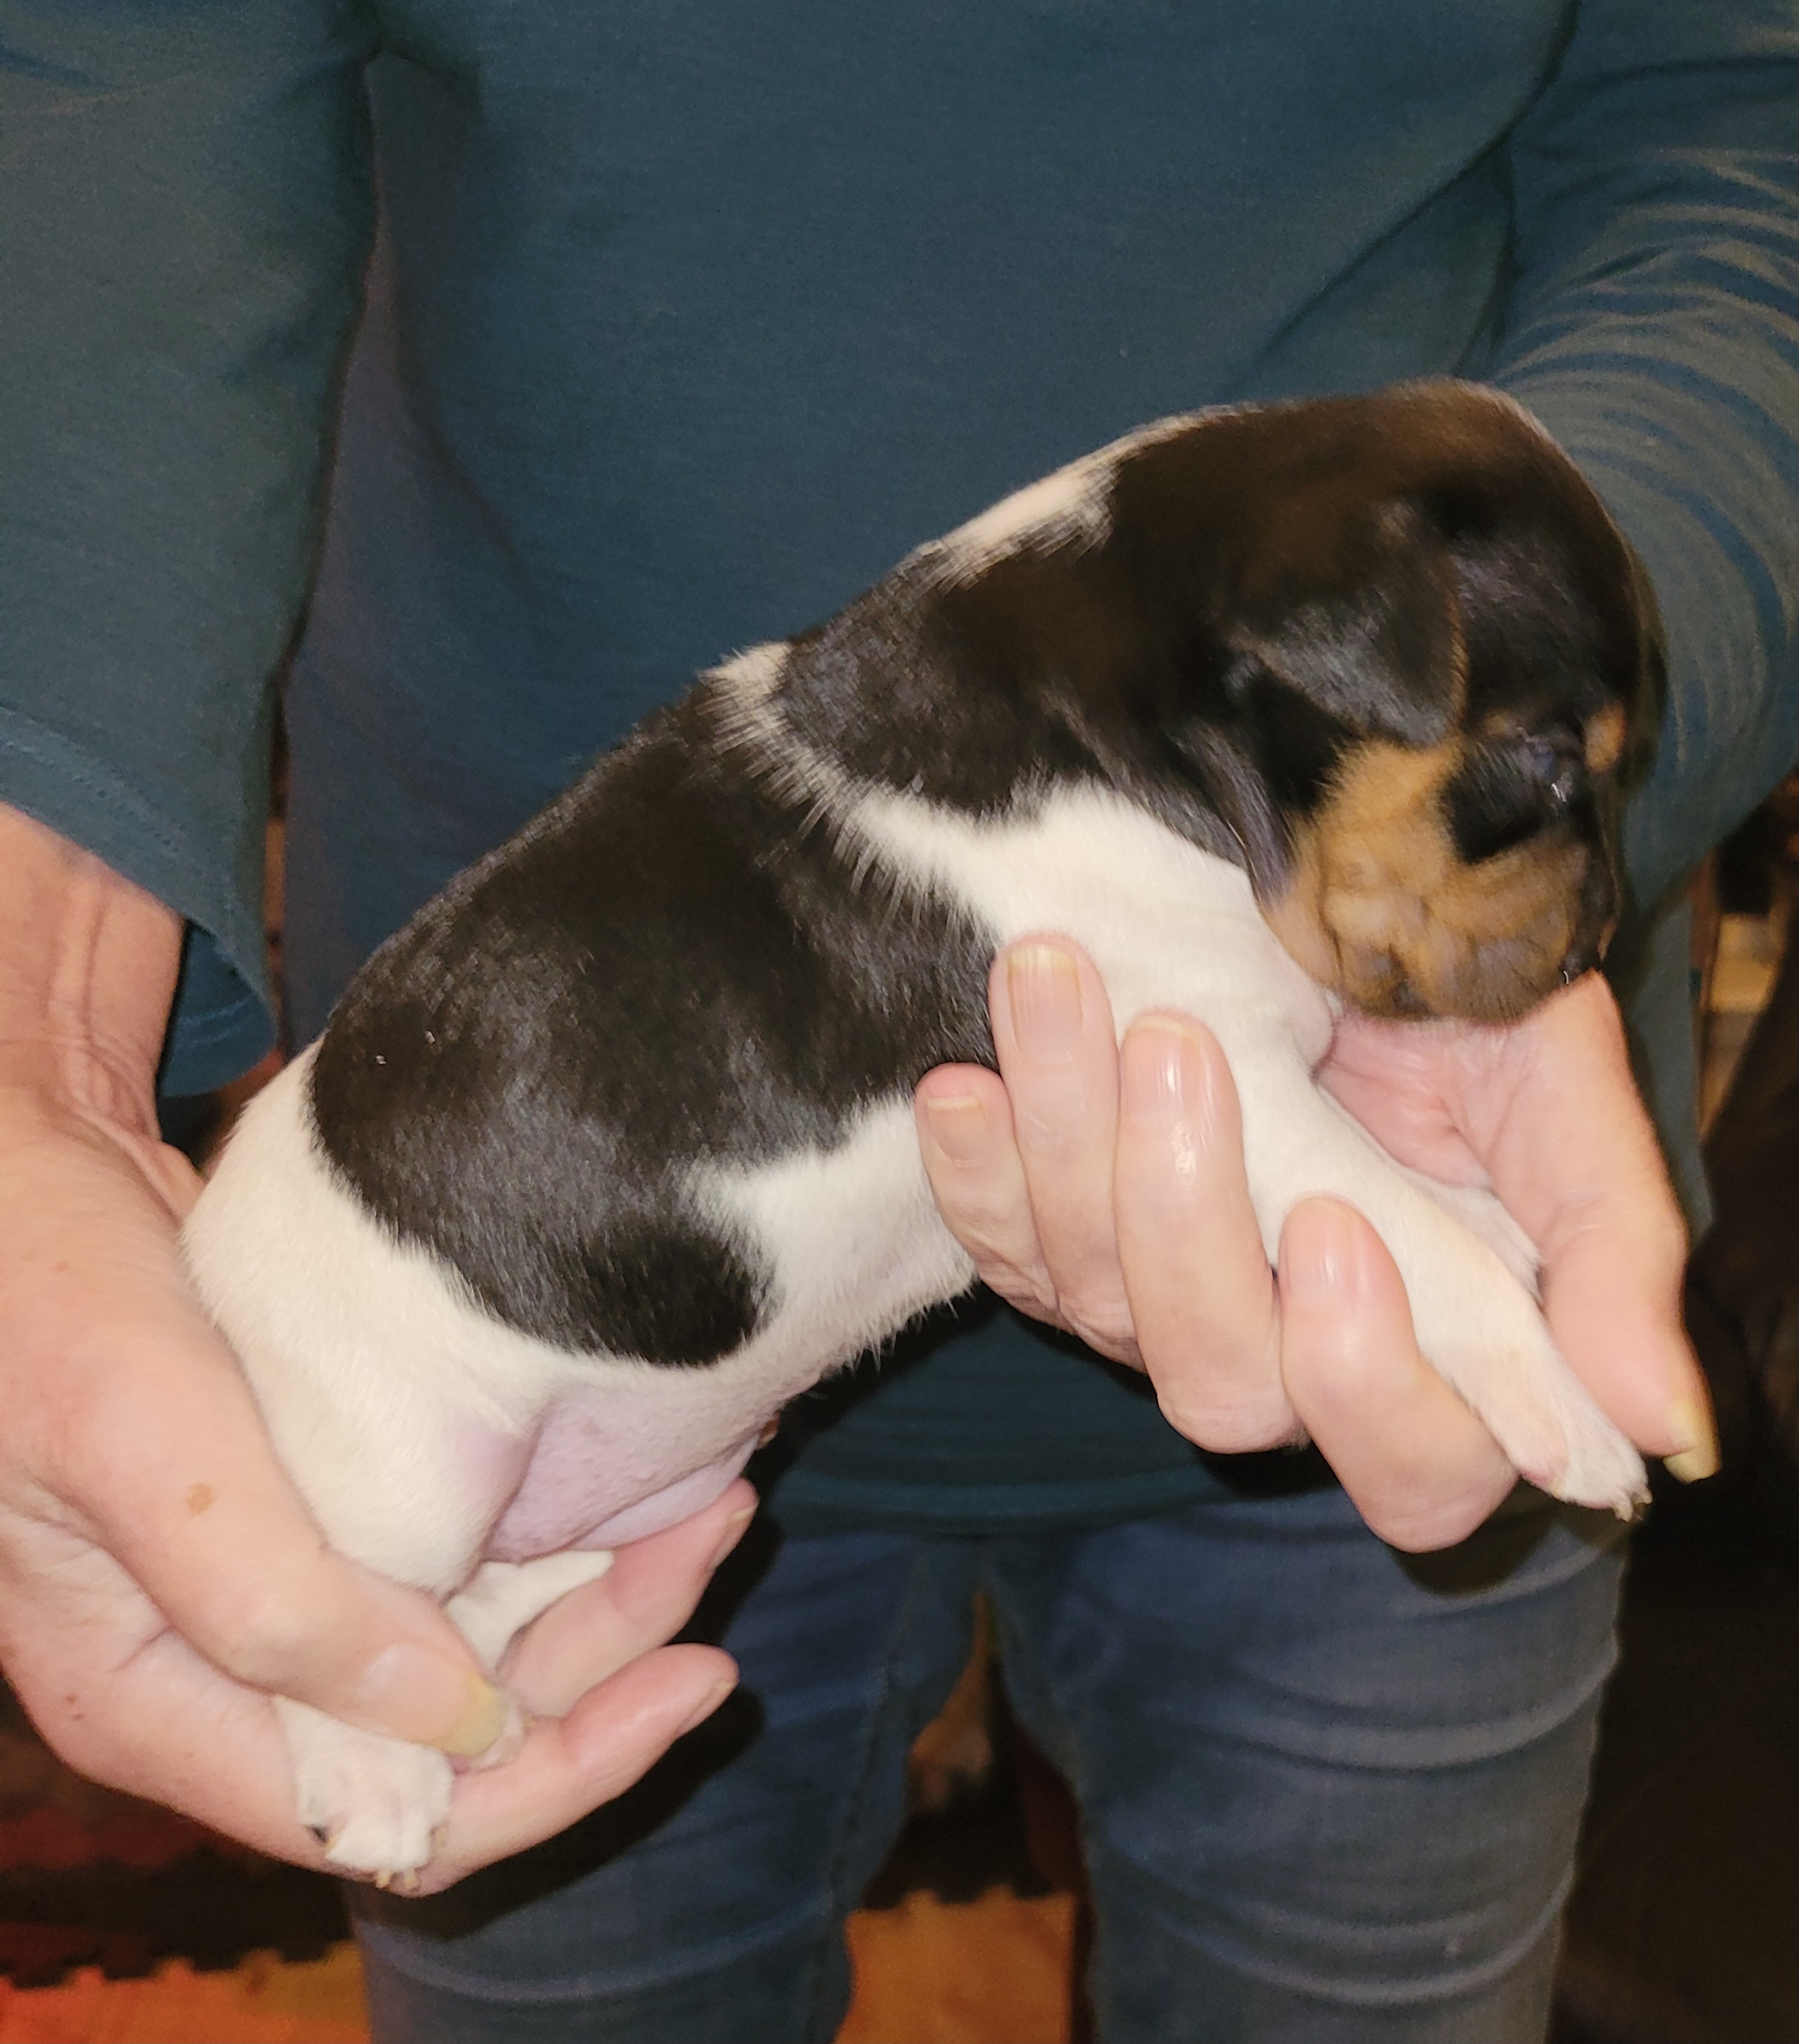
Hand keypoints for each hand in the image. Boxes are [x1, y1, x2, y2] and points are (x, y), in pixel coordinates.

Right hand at [0, 808, 744, 1890]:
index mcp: (165, 1702)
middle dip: (607, 1656)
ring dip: (606, 1589)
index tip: (689, 1676)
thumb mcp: (135, 1438)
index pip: (391, 1822)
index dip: (554, 1774)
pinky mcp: (333, 1511)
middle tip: (722, 1528)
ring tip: (718, 1494)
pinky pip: (471, 1562)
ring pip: (485, 1647)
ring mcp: (295, 1591)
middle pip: (465, 1736)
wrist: (22, 1178)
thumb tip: (453, 1722)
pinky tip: (646, 1471)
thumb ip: (265, 1596)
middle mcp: (240, 1672)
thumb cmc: (39, 1301)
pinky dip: (563, 1532)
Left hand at [914, 936, 1713, 1550]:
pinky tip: (961, 1081)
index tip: (1331, 1220)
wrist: (1349, 890)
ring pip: (1093, 1304)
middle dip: (1183, 1222)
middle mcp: (1286, 1351)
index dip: (1364, 1380)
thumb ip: (1611, 1251)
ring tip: (1058, 984)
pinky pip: (998, 1247)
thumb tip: (1658, 1433)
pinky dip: (974, 1170)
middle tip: (1178, 1045)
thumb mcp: (1563, 1091)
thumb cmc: (1477, 1000)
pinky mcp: (1059, 1240)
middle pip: (1219, 1389)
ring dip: (1067, 1149)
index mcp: (1437, 1350)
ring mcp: (1160, 1302)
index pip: (1412, 1467)